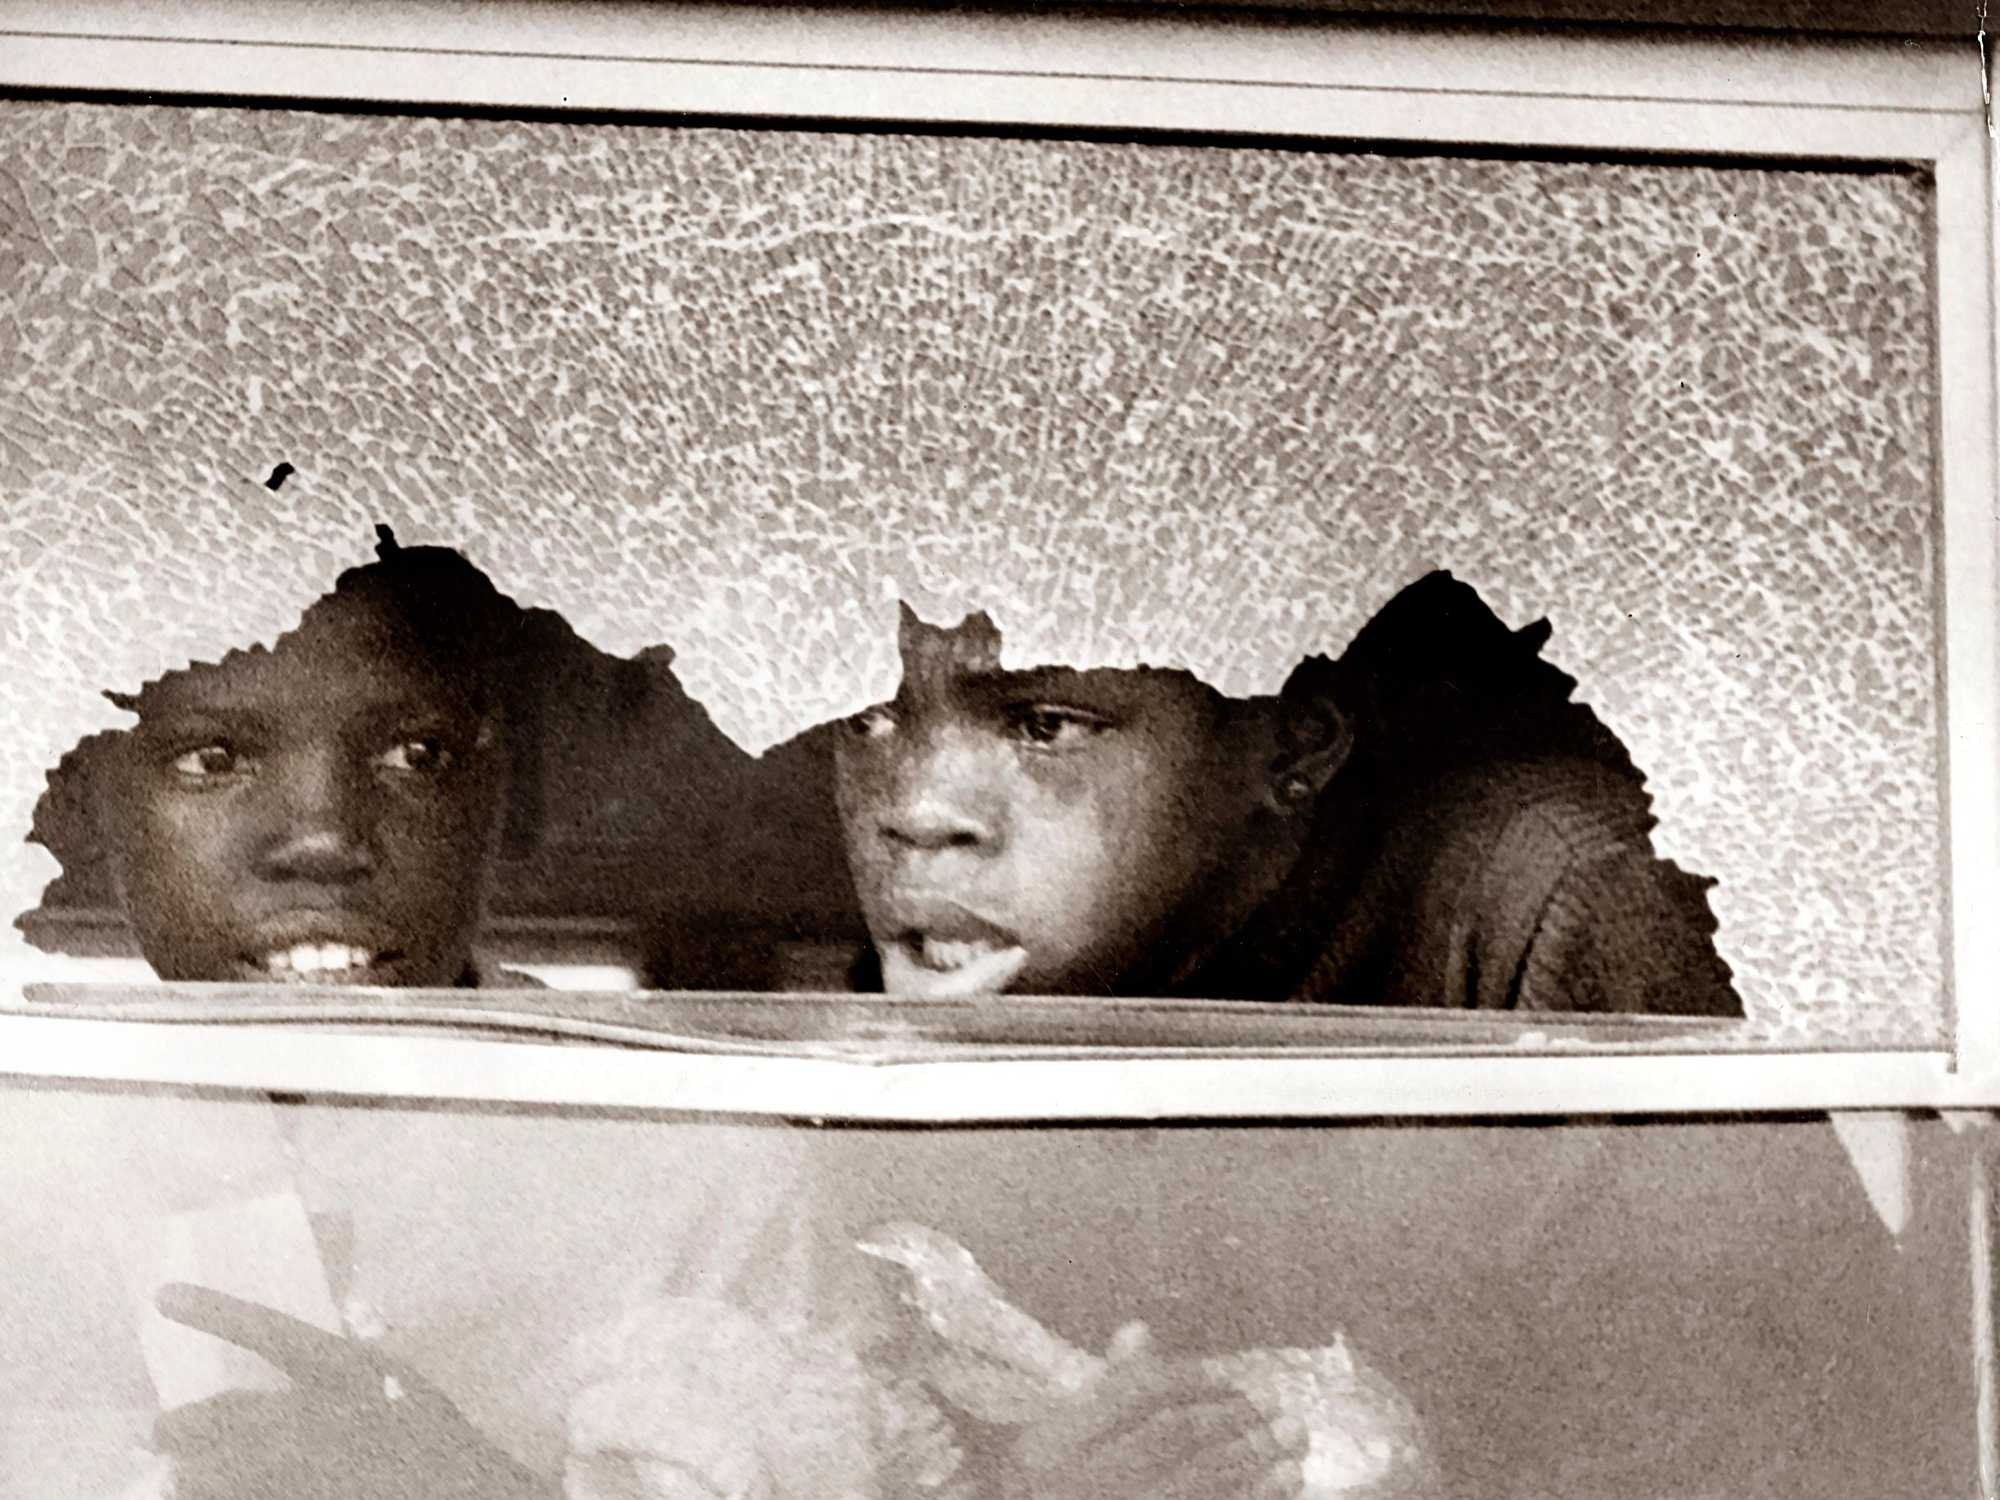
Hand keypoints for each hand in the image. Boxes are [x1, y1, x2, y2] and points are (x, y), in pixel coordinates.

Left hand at [151, 1283, 555, 1499]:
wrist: (459, 1490)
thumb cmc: (427, 1434)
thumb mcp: (392, 1381)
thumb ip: (338, 1372)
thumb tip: (276, 1381)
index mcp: (345, 1372)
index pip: (269, 1330)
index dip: (214, 1311)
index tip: (163, 1295)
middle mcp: (313, 1418)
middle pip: (212, 1418)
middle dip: (174, 1429)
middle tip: (159, 1431)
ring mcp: (297, 1472)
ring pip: (204, 1476)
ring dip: (189, 1474)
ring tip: (180, 1476)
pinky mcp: (292, 1498)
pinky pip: (234, 1498)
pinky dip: (220, 1493)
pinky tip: (221, 1489)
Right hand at [1005, 1325, 1306, 1499]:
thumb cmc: (1048, 1478)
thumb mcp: (1055, 1431)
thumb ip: (1103, 1387)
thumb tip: (1141, 1331)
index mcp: (1061, 1440)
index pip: (1134, 1395)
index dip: (1188, 1380)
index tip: (1230, 1375)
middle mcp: (1088, 1477)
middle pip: (1172, 1437)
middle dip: (1232, 1417)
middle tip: (1276, 1405)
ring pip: (1198, 1480)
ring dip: (1253, 1457)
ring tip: (1291, 1437)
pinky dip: (1251, 1496)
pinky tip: (1283, 1481)